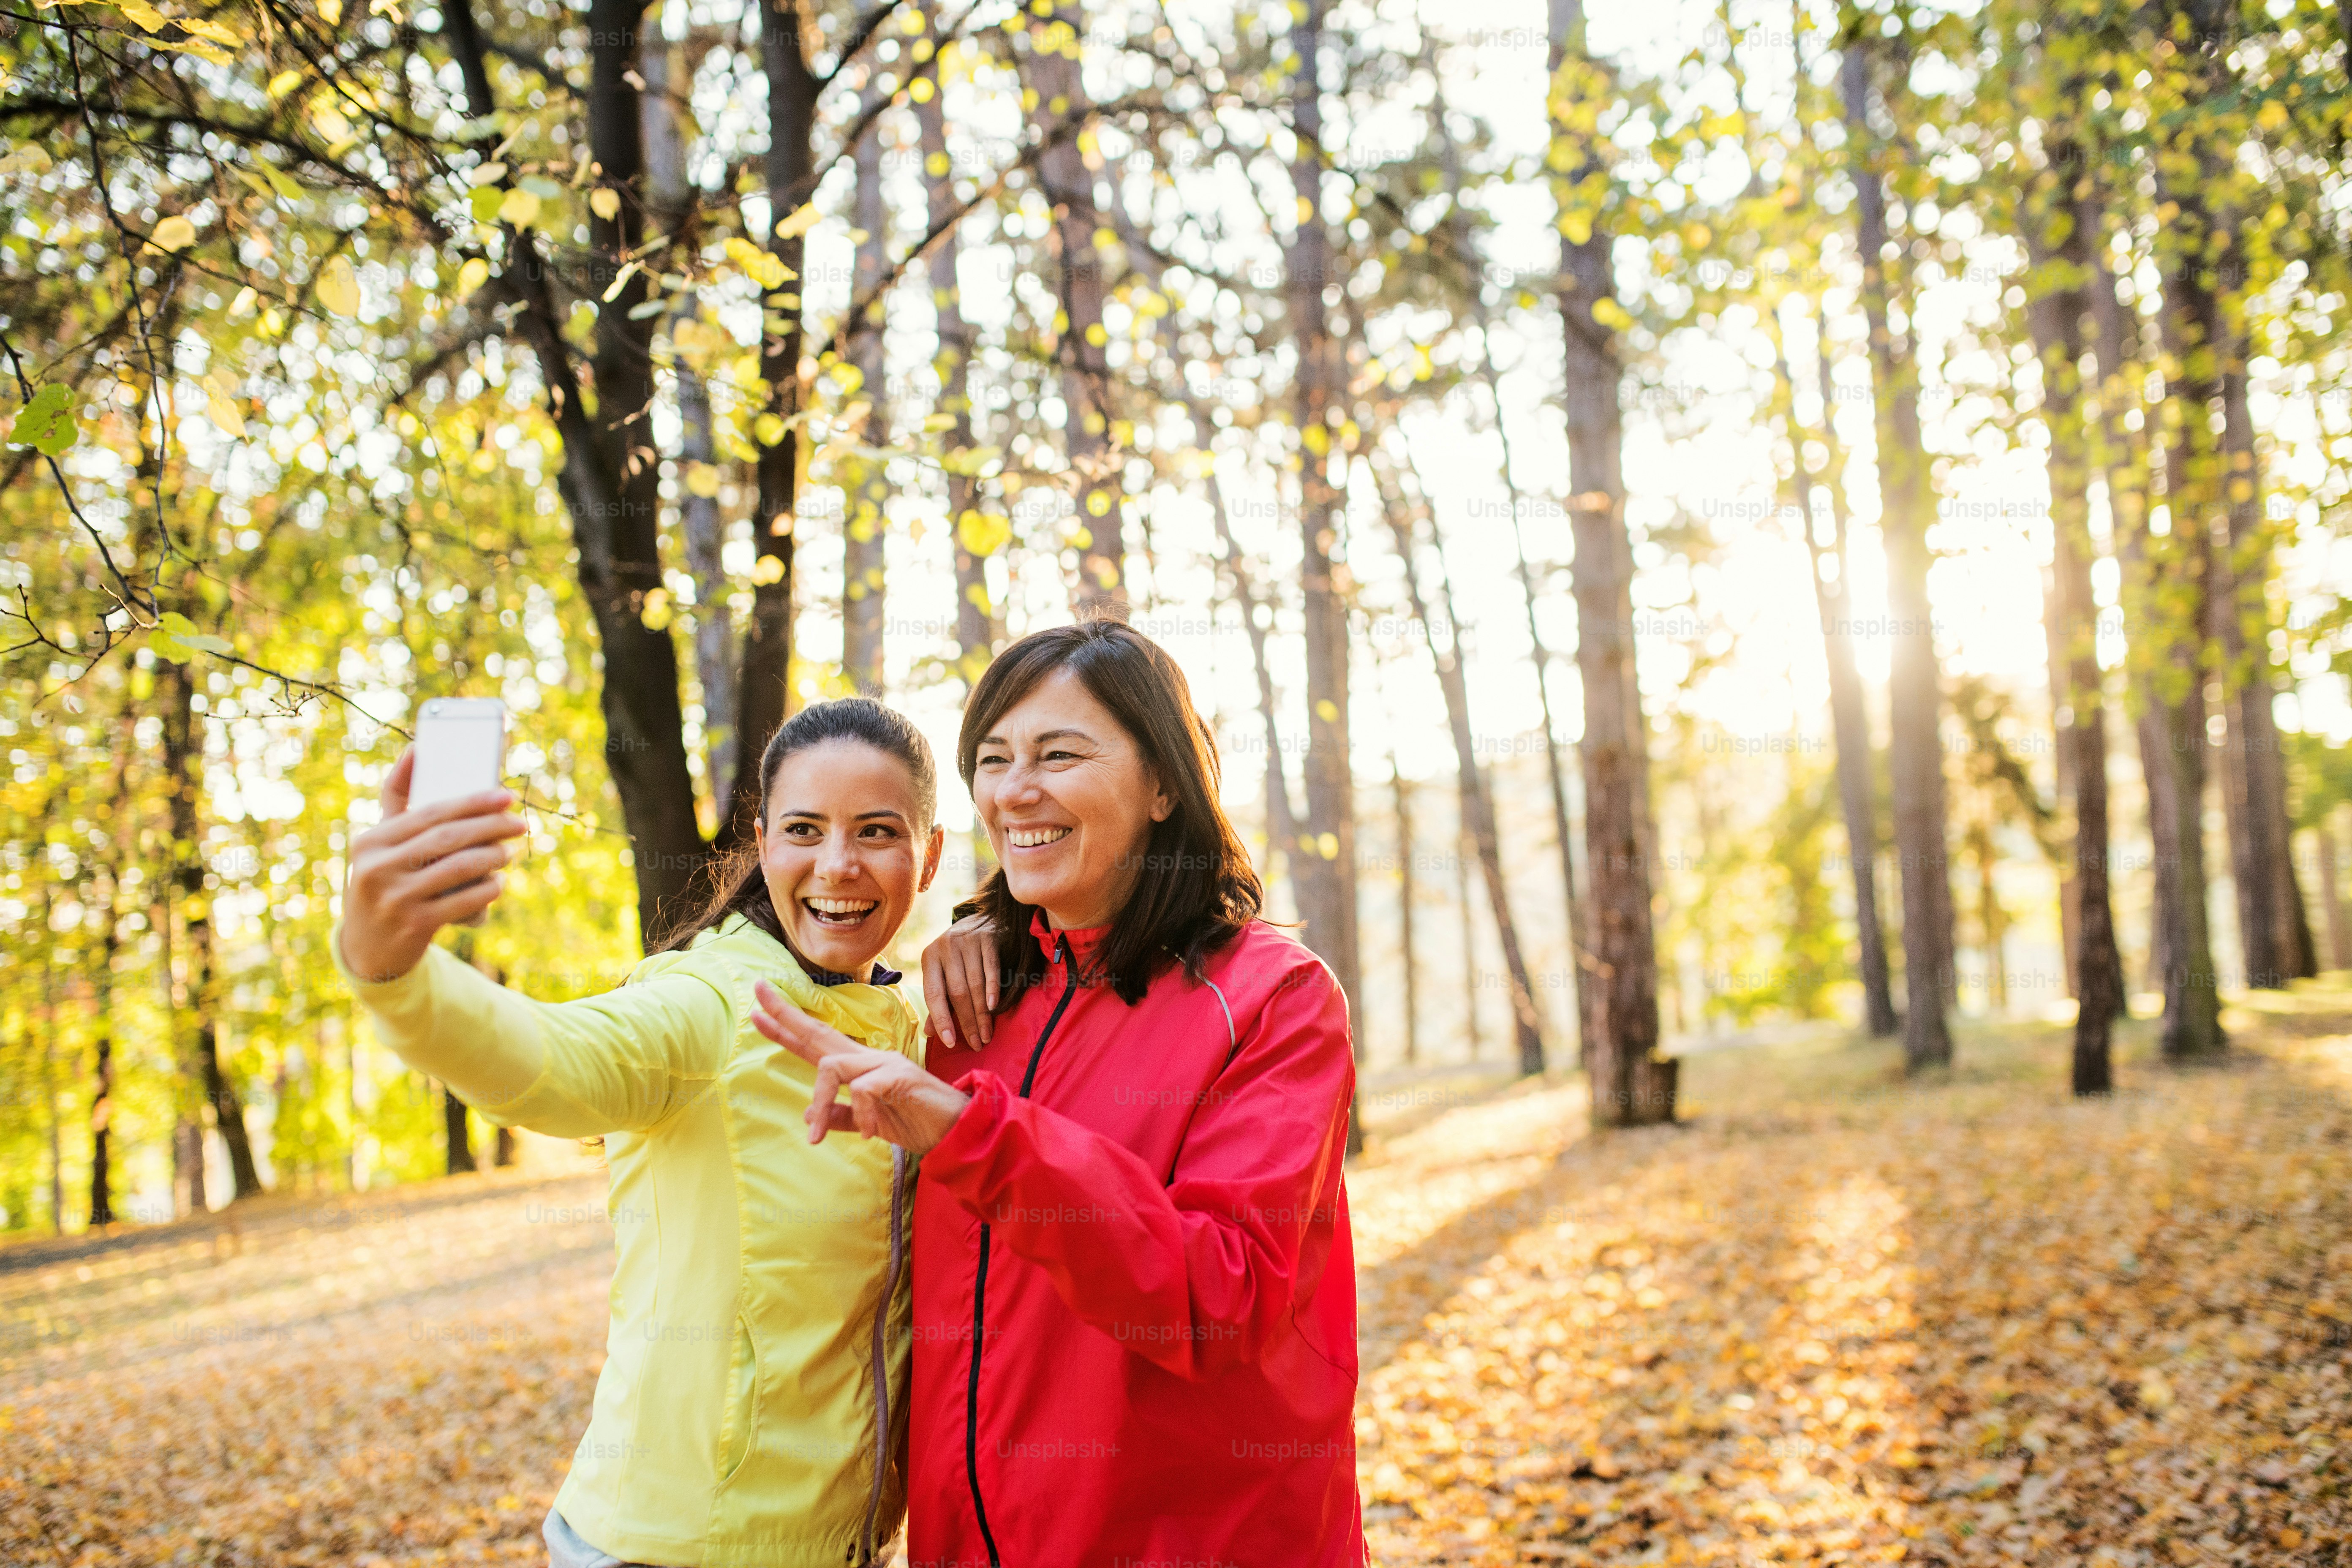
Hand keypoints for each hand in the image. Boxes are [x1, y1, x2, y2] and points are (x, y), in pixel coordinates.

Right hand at [338, 746, 524, 983]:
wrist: (368, 948)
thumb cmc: (386, 879)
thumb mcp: (382, 843)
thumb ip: (396, 798)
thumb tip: (418, 749)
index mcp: (371, 841)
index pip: (430, 812)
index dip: (472, 801)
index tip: (505, 794)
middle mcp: (377, 868)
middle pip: (447, 837)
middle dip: (490, 827)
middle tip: (519, 823)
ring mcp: (395, 898)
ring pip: (459, 868)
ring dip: (493, 857)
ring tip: (510, 852)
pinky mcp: (415, 926)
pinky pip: (464, 902)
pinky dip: (487, 890)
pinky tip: (498, 883)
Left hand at [753, 978, 970, 1153]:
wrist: (957, 1129)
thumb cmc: (917, 1121)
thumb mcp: (869, 1122)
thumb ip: (841, 1116)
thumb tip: (808, 1115)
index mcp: (860, 1066)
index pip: (815, 1042)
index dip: (787, 1027)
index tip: (758, 1011)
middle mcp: (868, 1057)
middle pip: (818, 1032)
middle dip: (786, 1016)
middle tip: (757, 997)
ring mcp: (884, 1064)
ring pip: (831, 1064)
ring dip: (820, 1101)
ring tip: (818, 1138)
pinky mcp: (898, 1077)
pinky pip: (863, 1090)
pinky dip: (862, 1116)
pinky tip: (870, 1134)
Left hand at [921, 911, 998, 1051]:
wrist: (979, 919)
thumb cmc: (958, 955)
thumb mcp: (942, 974)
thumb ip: (938, 1002)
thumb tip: (930, 1033)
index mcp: (929, 958)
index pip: (933, 994)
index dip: (941, 1020)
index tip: (951, 1043)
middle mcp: (945, 948)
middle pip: (957, 993)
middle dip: (967, 1022)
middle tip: (977, 1043)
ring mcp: (966, 941)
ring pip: (974, 984)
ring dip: (982, 1013)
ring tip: (987, 1034)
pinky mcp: (987, 938)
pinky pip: (991, 968)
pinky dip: (992, 988)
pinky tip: (994, 1007)